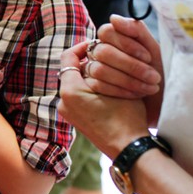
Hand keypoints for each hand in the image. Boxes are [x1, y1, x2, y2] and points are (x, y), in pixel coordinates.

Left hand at [57, 41, 149, 158]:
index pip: (68, 57)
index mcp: (70, 90)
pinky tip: (108, 89)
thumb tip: (97, 53)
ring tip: (109, 74)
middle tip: (106, 58)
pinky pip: (78, 97)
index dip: (82, 47)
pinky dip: (90, 90)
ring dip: (90, 77)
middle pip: (72, 71)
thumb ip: (103, 67)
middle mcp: (63, 101)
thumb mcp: (119, 86)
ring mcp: (67, 112)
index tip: (97, 44)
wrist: (129, 149)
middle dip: (89, 63)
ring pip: (76, 84)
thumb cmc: (127, 117)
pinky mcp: (74, 120)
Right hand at [85, 16, 162, 98]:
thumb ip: (136, 30)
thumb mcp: (154, 49)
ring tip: (150, 87)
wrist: (164, 99)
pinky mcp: (91, 87)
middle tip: (154, 76)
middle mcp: (98, 52)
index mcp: (113, 39)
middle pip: (103, 52)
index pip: (106, 32)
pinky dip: (121, 91)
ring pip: (99, 70)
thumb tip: (113, 18)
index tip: (148, 56)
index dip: (126, 43)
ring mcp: (91, 69)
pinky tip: (137, 95)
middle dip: (131, 65)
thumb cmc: (160, 72)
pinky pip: (97, 86)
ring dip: (128, 80)